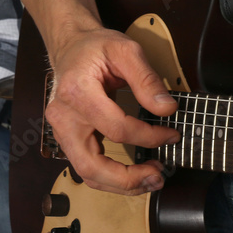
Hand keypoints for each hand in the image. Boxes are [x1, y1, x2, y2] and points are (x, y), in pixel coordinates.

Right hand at [44, 26, 179, 194]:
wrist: (71, 47)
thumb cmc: (96, 48)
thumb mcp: (126, 50)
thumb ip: (147, 79)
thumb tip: (167, 109)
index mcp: (77, 92)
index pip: (116, 128)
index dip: (148, 137)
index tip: (171, 134)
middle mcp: (63, 116)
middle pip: (91, 165)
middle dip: (127, 179)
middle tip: (158, 177)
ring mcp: (61, 131)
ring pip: (87, 174)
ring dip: (120, 185)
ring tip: (150, 180)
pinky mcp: (67, 138)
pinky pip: (86, 167)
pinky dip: (111, 178)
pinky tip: (133, 175)